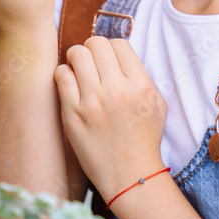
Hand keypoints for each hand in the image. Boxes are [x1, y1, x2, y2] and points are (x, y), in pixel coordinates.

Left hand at [54, 36, 166, 201]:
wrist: (130, 175)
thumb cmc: (144, 139)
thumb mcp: (157, 103)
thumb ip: (141, 76)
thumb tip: (118, 55)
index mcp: (140, 84)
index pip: (119, 44)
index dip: (112, 48)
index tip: (109, 60)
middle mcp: (117, 90)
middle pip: (97, 43)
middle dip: (92, 49)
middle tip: (91, 61)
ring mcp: (93, 102)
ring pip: (77, 54)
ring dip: (76, 58)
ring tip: (79, 70)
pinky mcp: (73, 114)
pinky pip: (61, 76)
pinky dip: (64, 74)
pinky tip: (70, 84)